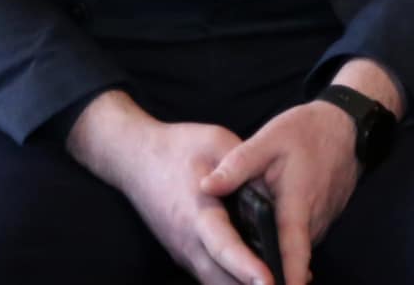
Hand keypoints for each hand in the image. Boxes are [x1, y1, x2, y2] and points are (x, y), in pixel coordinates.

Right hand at [66, 92, 272, 284]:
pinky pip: (208, 275)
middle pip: (219, 279)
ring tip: (279, 283)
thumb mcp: (218, 143)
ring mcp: (182, 251)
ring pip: (213, 282)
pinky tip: (255, 279)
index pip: (224, 247)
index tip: (268, 280)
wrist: (134, 158)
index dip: (246, 267)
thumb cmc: (178, 148)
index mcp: (197, 213)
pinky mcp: (183, 252)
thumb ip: (245, 169)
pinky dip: (231, 281)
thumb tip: (273, 195)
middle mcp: (187, 241)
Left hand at [200, 59, 399, 284]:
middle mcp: (315, 219)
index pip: (292, 250)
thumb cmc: (307, 131)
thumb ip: (237, 165)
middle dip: (273, 272)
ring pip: (296, 248)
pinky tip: (268, 238)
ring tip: (253, 264)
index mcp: (298, 203)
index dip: (287, 276)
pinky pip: (302, 238)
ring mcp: (323, 220)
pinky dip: (286, 242)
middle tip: (246, 278)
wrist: (347, 125)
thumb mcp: (269, 139)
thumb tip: (205, 187)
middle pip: (291, 256)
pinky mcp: (325, 218)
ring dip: (279, 257)